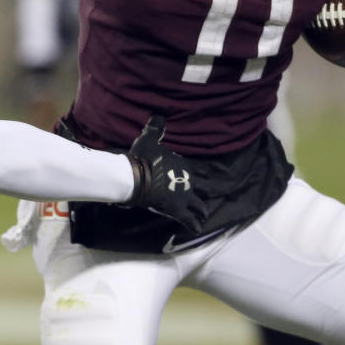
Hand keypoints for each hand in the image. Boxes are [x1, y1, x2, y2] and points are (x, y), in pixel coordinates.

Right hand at [127, 116, 207, 233]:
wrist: (136, 177)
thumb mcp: (149, 139)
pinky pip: (191, 221)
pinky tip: (197, 230)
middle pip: (206, 189)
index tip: (208, 176)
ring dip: (202, 211)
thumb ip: (156, 128)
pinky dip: (195, 226)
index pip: (203, 170)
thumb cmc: (143, 157)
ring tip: (202, 215)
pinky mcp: (178, 211)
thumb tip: (159, 114)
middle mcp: (190, 182)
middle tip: (205, 196)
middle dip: (207, 193)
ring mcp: (185, 197)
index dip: (206, 174)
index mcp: (186, 165)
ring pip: (202, 207)